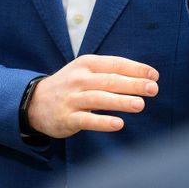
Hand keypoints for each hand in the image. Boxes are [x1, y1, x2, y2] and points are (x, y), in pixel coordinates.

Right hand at [27, 55, 158, 138]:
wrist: (34, 101)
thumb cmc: (69, 85)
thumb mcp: (85, 71)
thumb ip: (109, 72)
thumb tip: (142, 77)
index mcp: (86, 64)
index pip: (114, 63)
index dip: (135, 68)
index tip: (154, 75)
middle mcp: (79, 79)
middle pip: (109, 80)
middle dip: (133, 84)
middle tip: (152, 88)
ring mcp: (72, 98)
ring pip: (99, 98)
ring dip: (120, 101)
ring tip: (140, 105)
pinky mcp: (67, 117)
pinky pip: (87, 120)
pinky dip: (103, 122)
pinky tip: (119, 124)